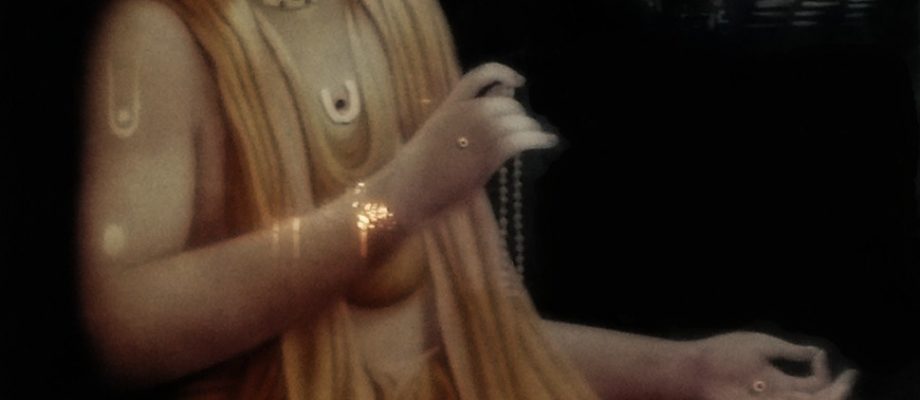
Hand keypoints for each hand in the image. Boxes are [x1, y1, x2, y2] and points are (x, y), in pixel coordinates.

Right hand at [381, 63, 555, 227]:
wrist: (403, 194)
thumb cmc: (415, 172)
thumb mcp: (436, 137)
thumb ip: (462, 120)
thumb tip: (492, 102)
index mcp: (446, 108)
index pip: (477, 77)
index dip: (501, 73)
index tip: (517, 82)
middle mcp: (461, 115)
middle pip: (502, 101)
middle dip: (518, 113)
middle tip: (525, 127)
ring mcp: (472, 134)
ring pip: (513, 119)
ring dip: (529, 127)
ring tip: (539, 136)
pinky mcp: (483, 157)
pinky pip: (518, 139)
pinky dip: (536, 138)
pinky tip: (546, 142)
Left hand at [694, 332, 856, 399]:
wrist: (694, 368)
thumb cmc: (723, 355)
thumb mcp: (763, 347)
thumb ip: (792, 352)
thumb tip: (819, 353)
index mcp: (781, 384)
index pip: (816, 386)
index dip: (828, 375)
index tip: (824, 356)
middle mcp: (779, 398)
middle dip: (838, 392)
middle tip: (850, 379)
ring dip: (828, 397)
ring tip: (840, 386)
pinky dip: (805, 398)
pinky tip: (813, 386)